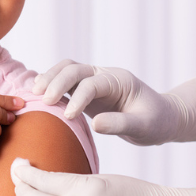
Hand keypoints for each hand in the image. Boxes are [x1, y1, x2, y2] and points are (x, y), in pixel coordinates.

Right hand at [33, 60, 195, 144]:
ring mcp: (94, 80)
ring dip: (49, 78)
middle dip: (57, 82)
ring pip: (66, 69)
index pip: (92, 83)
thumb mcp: (145, 127)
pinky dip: (51, 84)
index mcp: (119, 80)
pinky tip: (38, 95)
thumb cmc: (156, 122)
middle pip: (74, 68)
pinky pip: (65, 81)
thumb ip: (121, 124)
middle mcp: (104, 75)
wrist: (161, 118)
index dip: (78, 97)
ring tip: (34, 93)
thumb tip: (95, 124)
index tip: (68, 116)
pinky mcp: (86, 90)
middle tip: (43, 101)